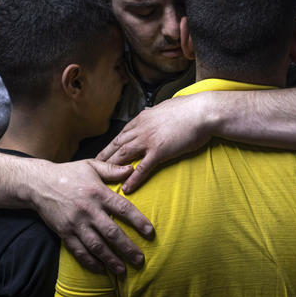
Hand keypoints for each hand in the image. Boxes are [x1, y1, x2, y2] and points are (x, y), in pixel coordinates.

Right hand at [30, 159, 153, 274]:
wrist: (38, 183)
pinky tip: (101, 269)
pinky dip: (90, 262)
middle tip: (140, 259)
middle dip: (127, 248)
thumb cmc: (68, 173)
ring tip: (123, 270)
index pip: (122, 208)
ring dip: (111, 259)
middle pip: (111, 232)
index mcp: (98, 193)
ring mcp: (75, 223)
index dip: (137, 221)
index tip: (149, 232)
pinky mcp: (64, 233)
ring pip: (96, 246)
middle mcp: (88, 210)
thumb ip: (112, 169)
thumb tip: (132, 169)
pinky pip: (78, 251)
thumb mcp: (91, 165)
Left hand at [96, 94, 212, 192]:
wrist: (202, 111)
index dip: (112, 144)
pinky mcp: (160, 151)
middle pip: (117, 145)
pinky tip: (126, 188)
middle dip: (104, 156)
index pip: (122, 133)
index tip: (104, 152)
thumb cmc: (190, 109)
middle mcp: (141, 128)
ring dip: (111, 168)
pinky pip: (142, 168)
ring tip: (102, 179)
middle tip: (93, 167)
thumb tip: (156, 113)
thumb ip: (158, 114)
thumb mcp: (167, 108)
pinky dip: (133, 179)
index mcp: (143, 118)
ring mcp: (149, 140)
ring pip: (124, 155)